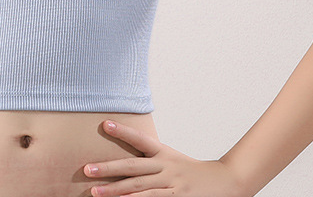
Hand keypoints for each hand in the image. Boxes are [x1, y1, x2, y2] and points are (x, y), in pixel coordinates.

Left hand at [82, 119, 244, 196]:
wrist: (225, 182)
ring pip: (139, 188)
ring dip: (115, 191)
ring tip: (95, 192)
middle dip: (108, 168)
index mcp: (163, 154)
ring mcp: (171, 185)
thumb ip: (152, 161)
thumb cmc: (193, 173)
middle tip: (87, 168)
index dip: (122, 131)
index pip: (140, 139)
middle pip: (132, 167)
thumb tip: (127, 165)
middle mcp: (165, 167)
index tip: (104, 123)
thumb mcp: (173, 161)